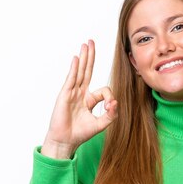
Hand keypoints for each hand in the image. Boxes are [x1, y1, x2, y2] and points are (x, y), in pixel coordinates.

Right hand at [42, 40, 117, 158]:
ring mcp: (72, 93)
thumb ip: (111, 114)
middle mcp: (80, 93)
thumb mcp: (101, 124)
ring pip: (80, 71)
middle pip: (87, 71)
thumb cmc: (80, 134)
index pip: (103, 90)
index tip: (111, 107)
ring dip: (84, 57)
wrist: (65, 141)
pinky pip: (71, 79)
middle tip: (91, 42)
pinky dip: (74, 68)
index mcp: (89, 100)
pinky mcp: (65, 95)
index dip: (110, 97)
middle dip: (90, 57)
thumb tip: (117, 102)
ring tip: (86, 44)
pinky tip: (77, 58)